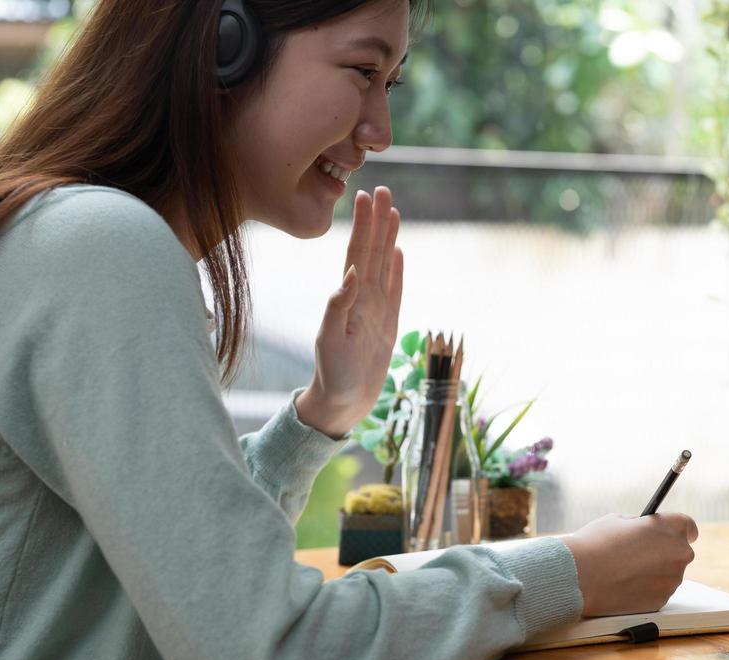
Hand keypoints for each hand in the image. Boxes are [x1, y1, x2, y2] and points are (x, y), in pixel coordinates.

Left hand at [296, 187, 403, 437]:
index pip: (357, 253)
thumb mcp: (331, 340)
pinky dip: (397, 269)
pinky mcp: (388, 324)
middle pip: (371, 251)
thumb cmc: (333, 373)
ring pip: (384, 265)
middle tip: (382, 190)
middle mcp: (362, 298)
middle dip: (376, 221)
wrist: (343, 401)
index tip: (364, 197)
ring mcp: (376, 309)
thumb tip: (351, 273)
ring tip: (393, 211)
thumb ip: (338, 306)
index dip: (361, 225)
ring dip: (388, 238)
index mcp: (348, 297)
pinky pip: (395, 289)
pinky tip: (397, 251)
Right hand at [562, 513, 698, 616]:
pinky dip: (646, 589)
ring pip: (669, 574)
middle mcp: (679, 553)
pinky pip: (658, 591)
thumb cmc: (595, 545)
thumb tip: (644, 531)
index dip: (679, 531)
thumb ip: (640, 525)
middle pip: (680, 552)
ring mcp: (672, 579)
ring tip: (627, 571)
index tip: (671, 535)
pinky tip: (625, 585)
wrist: (580, 577)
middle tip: (641, 554)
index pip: (689, 527)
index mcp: (671, 527)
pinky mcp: (661, 600)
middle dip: (664, 552)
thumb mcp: (618, 520)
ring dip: (655, 572)